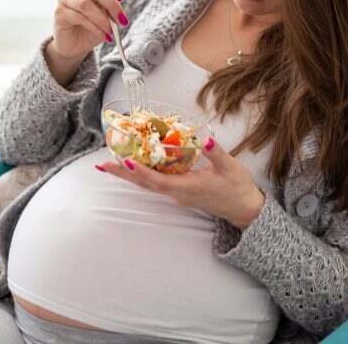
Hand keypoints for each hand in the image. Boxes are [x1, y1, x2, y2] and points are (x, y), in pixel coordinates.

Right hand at [52, 0, 127, 59]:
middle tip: (122, 20)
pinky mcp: (59, 13)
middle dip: (111, 4)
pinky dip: (95, 28)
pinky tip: (103, 36)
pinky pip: (79, 18)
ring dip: (103, 20)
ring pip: (86, 4)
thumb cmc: (93, 26)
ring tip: (111, 32)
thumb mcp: (107, 10)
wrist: (76, 45)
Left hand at [96, 135, 266, 230]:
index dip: (140, 172)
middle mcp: (177, 193)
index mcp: (186, 188)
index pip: (157, 180)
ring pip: (149, 184)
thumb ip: (215, 152)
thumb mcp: (229, 167)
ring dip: (130, 174)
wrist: (245, 209)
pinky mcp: (180, 192)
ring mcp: (178, 194)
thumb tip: (205, 138)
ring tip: (111, 163)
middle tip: (102, 165)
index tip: (124, 162)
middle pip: (145, 183)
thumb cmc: (237, 188)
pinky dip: (143, 173)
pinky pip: (156, 182)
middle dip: (123, 173)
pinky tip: (137, 164)